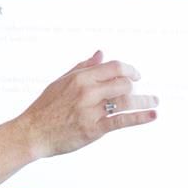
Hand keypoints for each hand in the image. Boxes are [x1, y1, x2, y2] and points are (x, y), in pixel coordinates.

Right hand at [15, 50, 157, 159]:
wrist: (32, 132)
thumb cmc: (45, 107)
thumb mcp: (61, 82)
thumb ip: (83, 68)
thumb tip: (100, 54)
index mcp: (80, 78)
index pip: (113, 67)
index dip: (129, 69)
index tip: (135, 75)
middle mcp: (87, 92)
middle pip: (123, 83)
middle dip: (135, 86)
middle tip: (141, 90)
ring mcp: (91, 110)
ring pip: (125, 100)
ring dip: (144, 100)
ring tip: (154, 102)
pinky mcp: (93, 129)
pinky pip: (121, 120)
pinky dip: (140, 117)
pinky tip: (152, 115)